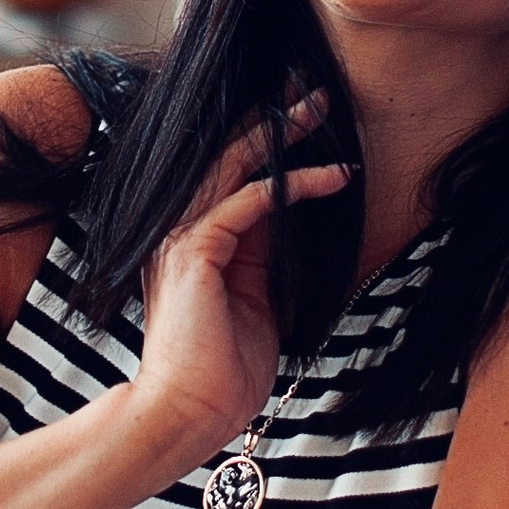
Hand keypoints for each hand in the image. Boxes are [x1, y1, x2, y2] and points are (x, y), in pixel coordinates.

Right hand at [130, 94, 353, 463]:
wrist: (189, 416)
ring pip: (233, 165)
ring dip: (281, 135)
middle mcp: (179, 231)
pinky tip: (329, 177)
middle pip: (227, 154)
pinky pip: (248, 201)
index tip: (307, 119)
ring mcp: (181, 240)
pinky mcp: (196, 254)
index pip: (230, 174)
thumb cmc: (223, 373)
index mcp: (192, 242)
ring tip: (322, 110)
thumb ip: (265, 258)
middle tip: (315, 92)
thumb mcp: (256, 302)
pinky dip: (291, 184)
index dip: (268, 142)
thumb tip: (293, 218)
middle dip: (273, 119)